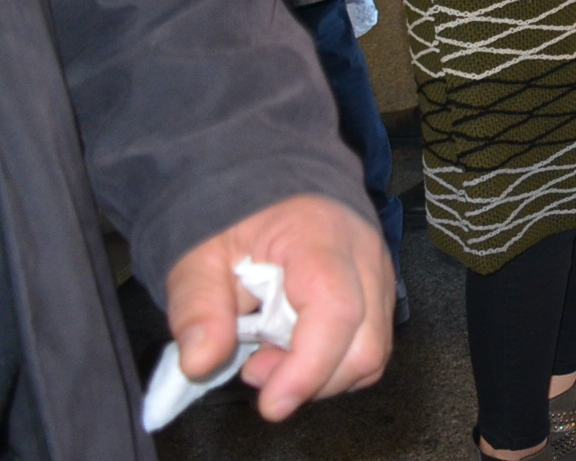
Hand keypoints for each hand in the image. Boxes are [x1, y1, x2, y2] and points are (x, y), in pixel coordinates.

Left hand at [165, 193, 392, 420]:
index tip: (271, 402)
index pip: (335, 311)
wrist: (270, 173)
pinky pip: (369, 341)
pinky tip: (293, 346)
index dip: (308, 367)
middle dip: (312, 379)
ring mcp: (379, 271)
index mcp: (320, 236)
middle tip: (255, 368)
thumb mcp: (197, 255)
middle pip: (367, 344)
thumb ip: (197, 308)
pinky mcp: (378, 287)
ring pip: (373, 350)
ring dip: (322, 373)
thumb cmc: (237, 212)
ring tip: (270, 354)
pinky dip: (333, 361)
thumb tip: (200, 362)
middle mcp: (364, 254)